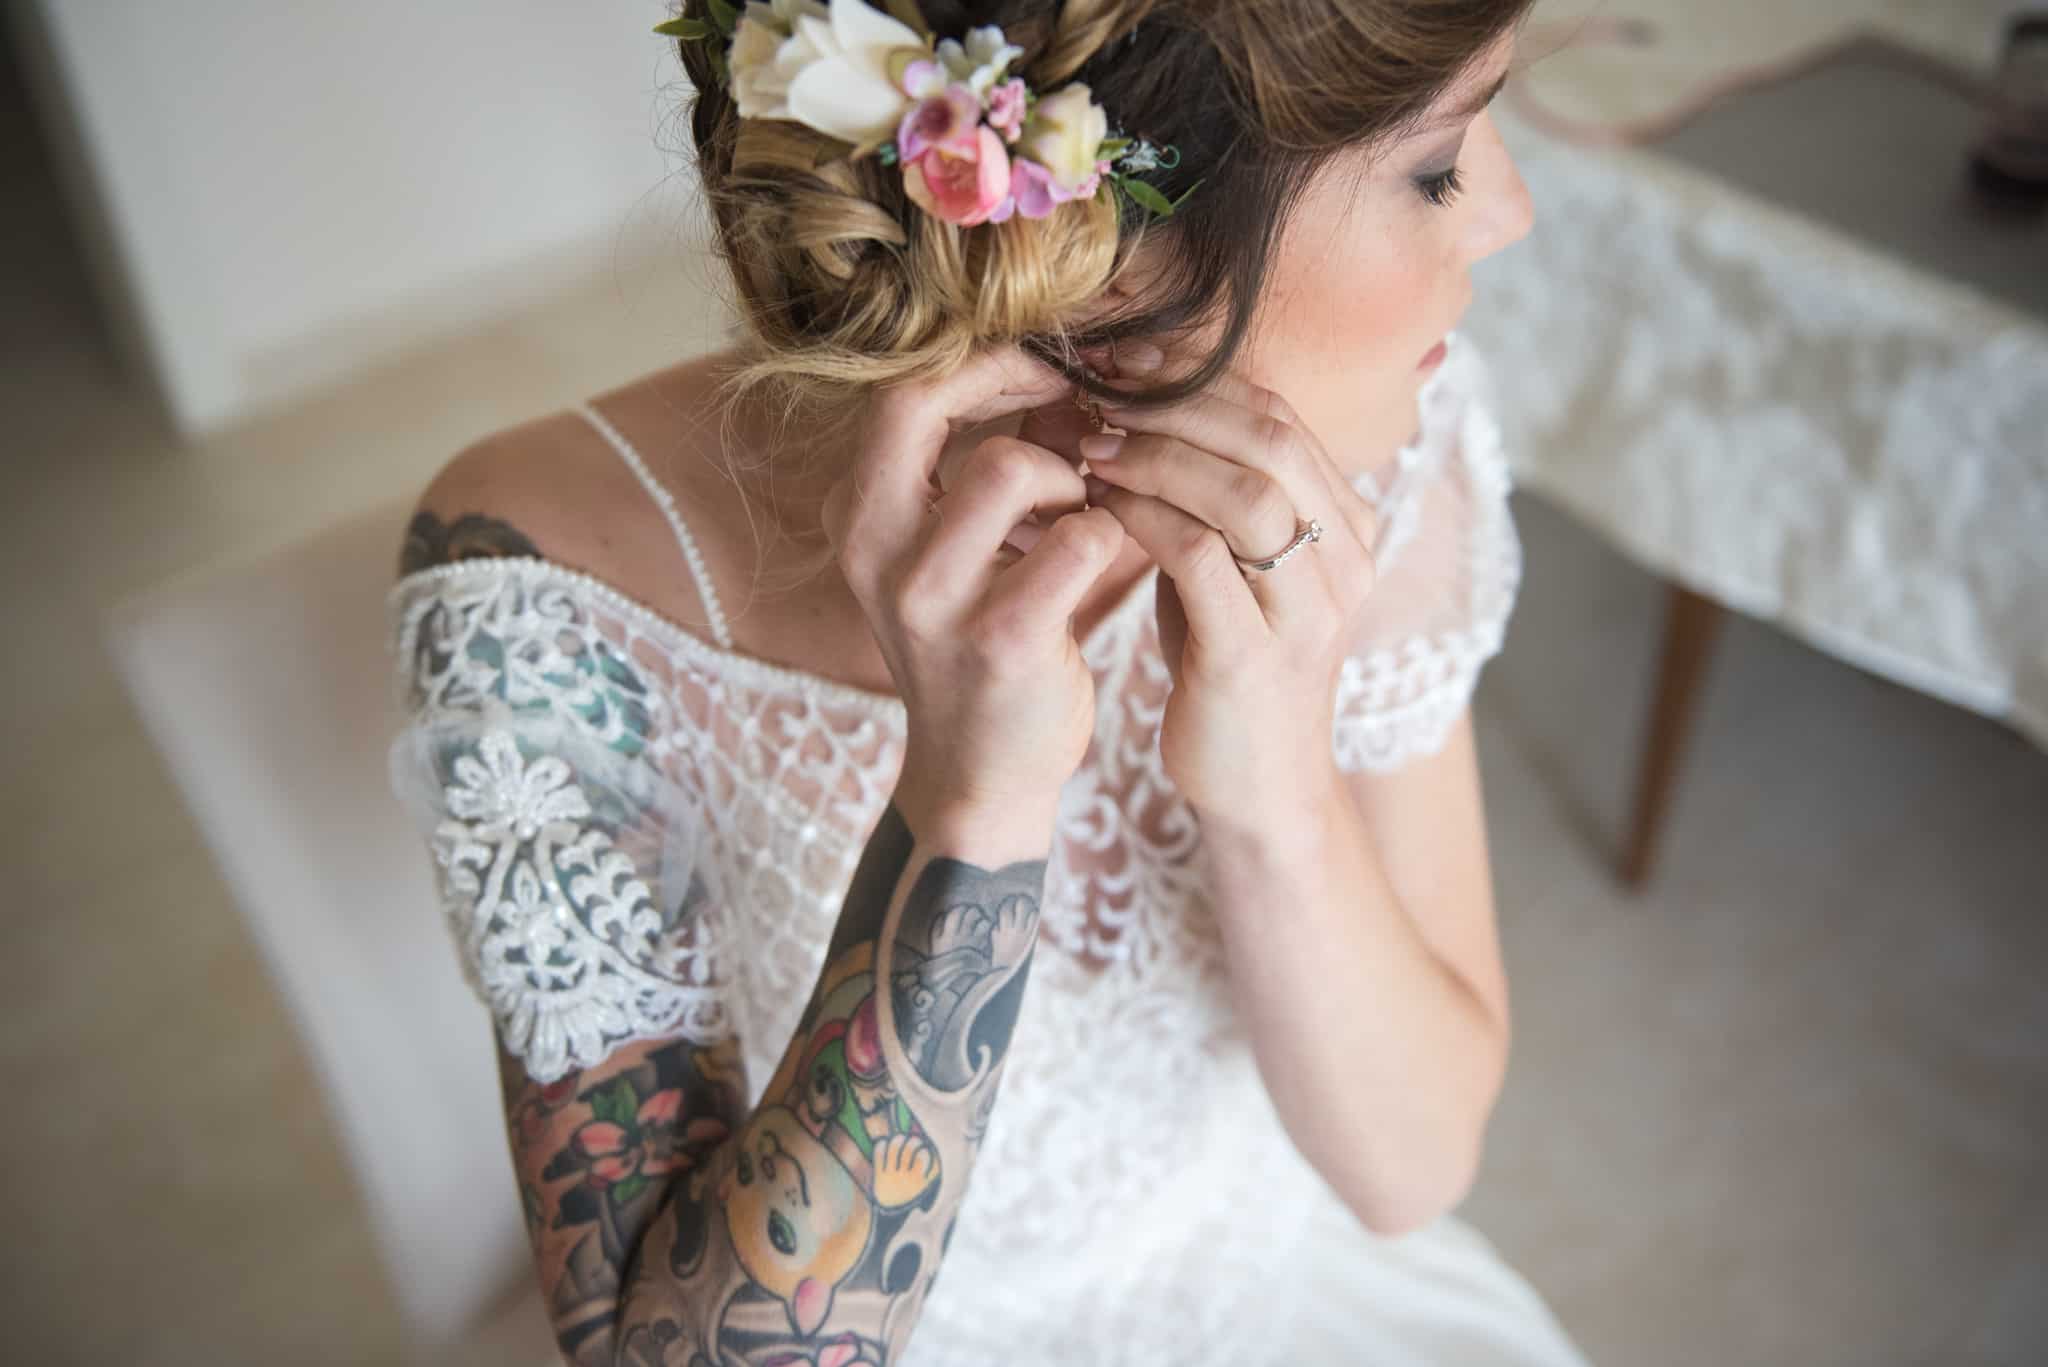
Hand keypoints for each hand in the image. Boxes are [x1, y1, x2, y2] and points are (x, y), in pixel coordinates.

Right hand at [821, 347, 1127, 839]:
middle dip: (1014, 390)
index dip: (980, 361)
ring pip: (1009, 468)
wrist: (981, 771)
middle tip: (1073, 414)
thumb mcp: (947, 549)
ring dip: (1067, 478)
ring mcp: (930, 599)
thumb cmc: (975, 639)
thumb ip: (977, 463)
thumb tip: (1058, 366)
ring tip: (1079, 512)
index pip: (899, 392)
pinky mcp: (1000, 640)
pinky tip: (1099, 559)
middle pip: (927, 406)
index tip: (1046, 371)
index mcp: (858, 516)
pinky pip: (1077, 540)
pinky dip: (1104, 535)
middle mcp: (874, 550)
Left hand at [1078, 369, 1380, 813]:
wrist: (1255, 787)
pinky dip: (1144, 518)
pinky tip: (1098, 506)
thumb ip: (1212, 496)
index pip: (1280, 415)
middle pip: (1270, 437)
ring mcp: (1307, 612)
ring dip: (1157, 455)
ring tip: (1092, 444)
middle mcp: (1344, 561)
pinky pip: (1201, 559)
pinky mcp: (1256, 659)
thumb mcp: (1233, 565)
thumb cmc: (1229, 664)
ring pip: (1244, 492)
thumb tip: (1144, 407)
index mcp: (1346, 525)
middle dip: (1175, 402)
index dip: (1198, 377)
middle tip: (1100, 391)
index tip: (1123, 362)